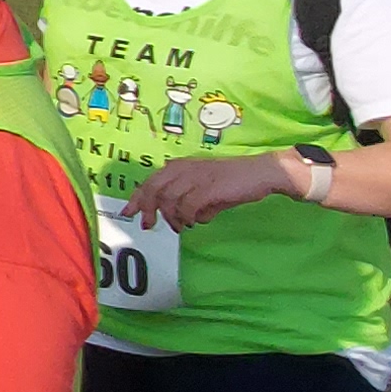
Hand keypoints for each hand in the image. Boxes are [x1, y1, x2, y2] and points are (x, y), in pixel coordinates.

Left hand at [130, 152, 300, 231]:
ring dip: (172, 217)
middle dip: (147, 209)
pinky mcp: (209, 187)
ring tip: (182, 225)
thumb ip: (192, 203)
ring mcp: (197, 177)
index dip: (138, 198)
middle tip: (148, 225)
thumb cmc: (235, 182)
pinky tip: (195, 221)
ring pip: (169, 199)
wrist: (261, 173)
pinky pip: (188, 206)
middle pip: (154, 188)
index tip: (128, 213)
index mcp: (182, 166)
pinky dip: (188, 216)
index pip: (151, 181)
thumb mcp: (208, 192)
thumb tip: (182, 220)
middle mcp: (185, 168)